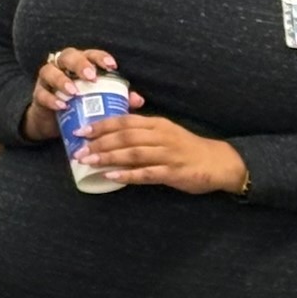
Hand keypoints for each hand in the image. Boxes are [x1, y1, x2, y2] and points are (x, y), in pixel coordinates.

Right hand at [20, 48, 142, 144]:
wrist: (54, 123)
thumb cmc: (80, 106)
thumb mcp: (101, 102)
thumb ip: (118, 99)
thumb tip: (138, 99)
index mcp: (80, 64)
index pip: (90, 54)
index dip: (100, 57)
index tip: (112, 65)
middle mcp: (62, 66)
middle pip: (68, 56)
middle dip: (80, 64)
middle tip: (91, 76)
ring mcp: (47, 80)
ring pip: (50, 71)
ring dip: (62, 80)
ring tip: (74, 92)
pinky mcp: (38, 95)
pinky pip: (41, 94)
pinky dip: (51, 99)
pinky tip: (61, 106)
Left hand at [79, 112, 245, 195]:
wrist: (218, 162)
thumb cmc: (187, 148)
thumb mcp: (166, 132)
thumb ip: (143, 130)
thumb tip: (115, 131)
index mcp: (157, 124)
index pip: (124, 121)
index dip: (101, 125)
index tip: (81, 130)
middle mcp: (161, 136)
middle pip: (124, 137)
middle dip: (99, 143)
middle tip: (79, 150)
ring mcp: (167, 154)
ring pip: (132, 153)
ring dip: (108, 157)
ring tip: (89, 162)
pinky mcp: (172, 173)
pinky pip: (146, 173)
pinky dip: (127, 175)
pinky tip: (111, 176)